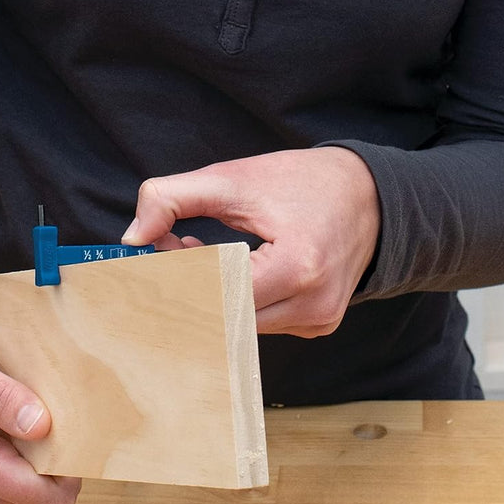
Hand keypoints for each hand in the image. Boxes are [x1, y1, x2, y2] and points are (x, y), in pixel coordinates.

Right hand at [0, 326, 80, 503]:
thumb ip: (0, 395)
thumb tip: (42, 426)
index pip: (51, 496)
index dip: (71, 464)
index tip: (72, 428)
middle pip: (44, 494)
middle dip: (52, 457)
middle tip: (38, 410)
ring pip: (29, 491)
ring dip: (31, 455)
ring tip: (12, 413)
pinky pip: (9, 484)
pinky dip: (14, 456)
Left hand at [122, 147, 379, 336]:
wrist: (371, 196)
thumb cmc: (303, 183)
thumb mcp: (233, 178)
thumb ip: (172, 198)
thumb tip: (132, 237)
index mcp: (297, 266)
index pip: (212, 292)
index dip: (173, 278)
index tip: (146, 259)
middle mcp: (312, 304)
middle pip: (221, 315)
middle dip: (186, 287)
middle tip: (166, 253)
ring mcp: (318, 321)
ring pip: (236, 325)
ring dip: (208, 296)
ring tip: (198, 252)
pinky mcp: (317, 326)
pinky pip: (258, 325)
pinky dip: (233, 302)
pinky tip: (227, 270)